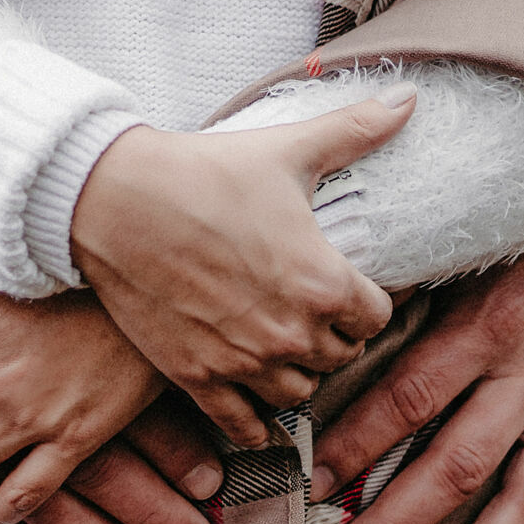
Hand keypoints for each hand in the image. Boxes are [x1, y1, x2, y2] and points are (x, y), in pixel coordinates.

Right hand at [67, 92, 409, 446]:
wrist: (114, 202)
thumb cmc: (203, 173)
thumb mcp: (287, 148)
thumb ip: (356, 130)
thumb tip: (410, 97)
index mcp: (323, 283)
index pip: (378, 319)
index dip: (369, 302)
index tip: (352, 288)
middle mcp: (290, 334)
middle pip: (341, 359)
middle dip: (335, 336)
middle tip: (315, 312)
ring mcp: (243, 363)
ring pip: (298, 394)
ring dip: (298, 374)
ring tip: (285, 347)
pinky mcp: (197, 379)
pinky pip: (243, 426)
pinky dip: (255, 422)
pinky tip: (256, 408)